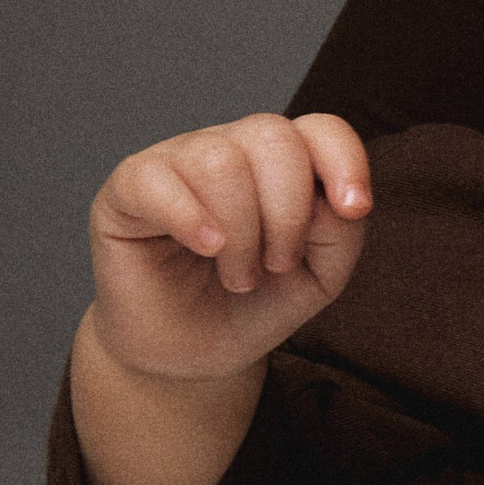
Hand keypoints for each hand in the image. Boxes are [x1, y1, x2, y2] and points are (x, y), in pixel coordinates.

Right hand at [86, 113, 372, 385]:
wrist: (192, 355)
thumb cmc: (254, 307)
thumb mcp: (319, 278)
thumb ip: (340, 233)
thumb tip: (330, 198)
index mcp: (282, 161)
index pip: (319, 128)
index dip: (344, 160)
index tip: (354, 209)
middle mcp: (230, 148)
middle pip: (273, 137)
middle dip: (288, 213)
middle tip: (276, 265)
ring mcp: (177, 161)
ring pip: (221, 160)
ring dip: (243, 234)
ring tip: (239, 275)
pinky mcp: (128, 187)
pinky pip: (156, 179)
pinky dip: (190, 217)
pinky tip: (208, 248)